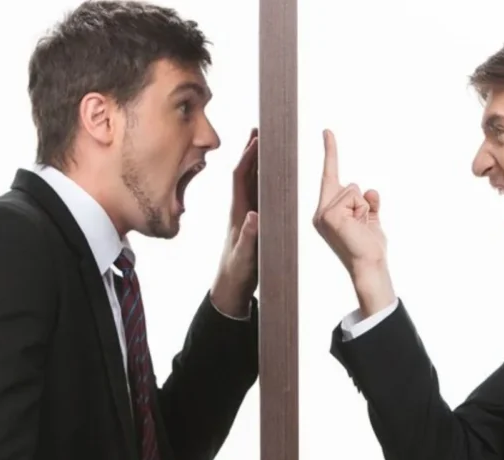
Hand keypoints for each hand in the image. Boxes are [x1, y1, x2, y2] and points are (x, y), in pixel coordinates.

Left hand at [211, 129, 259, 317]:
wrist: (230, 287)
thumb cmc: (236, 271)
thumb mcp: (244, 255)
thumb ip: (249, 236)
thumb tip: (254, 216)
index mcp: (238, 211)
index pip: (242, 177)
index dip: (248, 156)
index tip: (257, 138)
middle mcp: (241, 207)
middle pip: (247, 171)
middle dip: (253, 149)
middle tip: (261, 128)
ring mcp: (247, 213)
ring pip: (253, 180)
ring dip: (259, 161)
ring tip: (266, 142)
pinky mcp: (254, 220)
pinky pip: (260, 193)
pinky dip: (265, 179)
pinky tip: (272, 174)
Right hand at [312, 129, 394, 315]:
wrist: (369, 265)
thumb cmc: (369, 247)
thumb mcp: (371, 220)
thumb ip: (369, 203)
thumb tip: (369, 190)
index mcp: (326, 213)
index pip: (329, 177)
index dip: (330, 152)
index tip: (328, 131)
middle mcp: (321, 212)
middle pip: (349, 185)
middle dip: (362, 203)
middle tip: (362, 226)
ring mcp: (323, 213)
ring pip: (353, 190)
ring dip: (363, 208)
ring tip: (360, 228)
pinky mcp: (329, 215)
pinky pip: (353, 197)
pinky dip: (362, 210)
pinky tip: (358, 227)